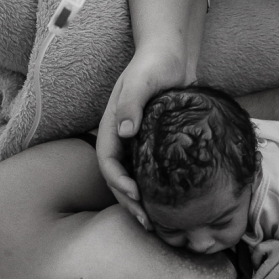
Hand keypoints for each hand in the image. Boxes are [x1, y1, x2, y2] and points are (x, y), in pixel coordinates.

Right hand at [96, 48, 189, 229]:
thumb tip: (126, 132)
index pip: (107, 162)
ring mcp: (135, 144)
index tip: (136, 196)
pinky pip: (148, 174)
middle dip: (128, 203)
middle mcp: (120, 139)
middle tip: (147, 223)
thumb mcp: (143, 79)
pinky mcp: (151, 146)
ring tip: (156, 223)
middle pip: (117, 178)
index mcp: (112, 126)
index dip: (118, 182)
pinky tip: (167, 206)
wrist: (171, 55)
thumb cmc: (156, 63)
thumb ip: (132, 103)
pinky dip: (153, 192)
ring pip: (132, 180)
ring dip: (139, 203)